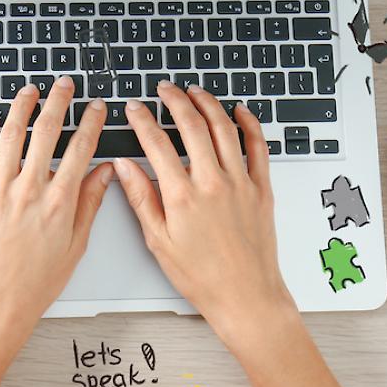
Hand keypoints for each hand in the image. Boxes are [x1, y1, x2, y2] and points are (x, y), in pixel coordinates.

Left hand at [0, 77, 113, 352]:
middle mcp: (30, 190)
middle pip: (47, 131)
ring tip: (30, 89)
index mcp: (60, 201)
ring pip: (11, 135)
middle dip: (59, 101)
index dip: (91, 122)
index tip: (97, 107)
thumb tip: (105, 173)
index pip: (81, 148)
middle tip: (65, 84)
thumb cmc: (35, 283)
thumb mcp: (75, 245)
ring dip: (22, 106)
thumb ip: (90, 204)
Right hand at [113, 82, 293, 340]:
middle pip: (192, 126)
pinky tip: (240, 112)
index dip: (143, 120)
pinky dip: (249, 124)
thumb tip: (124, 168)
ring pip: (224, 129)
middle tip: (165, 89)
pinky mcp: (262, 189)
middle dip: (175, 101)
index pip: (157, 144)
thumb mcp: (158, 241)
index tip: (135, 109)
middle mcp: (213, 183)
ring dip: (208, 104)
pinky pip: (258, 147)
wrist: (246, 296)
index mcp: (182, 196)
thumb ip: (141, 199)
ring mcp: (241, 183)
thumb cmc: (202, 277)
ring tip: (195, 92)